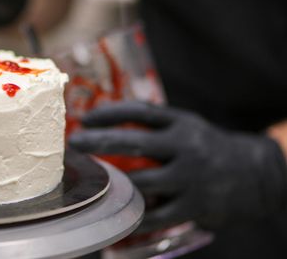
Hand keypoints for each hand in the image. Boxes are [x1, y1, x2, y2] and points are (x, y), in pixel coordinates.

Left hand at [68, 101, 286, 231]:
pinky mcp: (195, 206)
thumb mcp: (186, 125)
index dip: (110, 113)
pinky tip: (115, 215)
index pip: (140, 112)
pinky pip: (156, 215)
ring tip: (91, 183)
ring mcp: (191, 177)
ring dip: (113, 183)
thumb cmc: (207, 146)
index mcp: (182, 123)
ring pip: (142, 181)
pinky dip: (133, 217)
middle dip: (99, 141)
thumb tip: (105, 117)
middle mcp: (186, 147)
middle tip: (74, 143)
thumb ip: (154, 121)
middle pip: (135, 142)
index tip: (85, 118)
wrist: (256, 175)